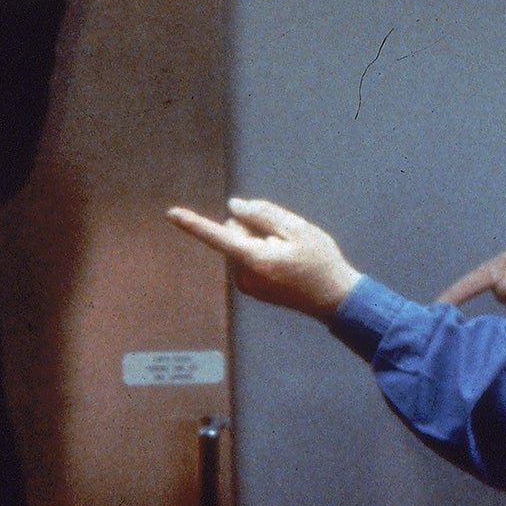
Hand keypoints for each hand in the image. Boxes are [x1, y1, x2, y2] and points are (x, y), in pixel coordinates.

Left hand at [166, 198, 362, 319]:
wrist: (334, 299)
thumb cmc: (320, 262)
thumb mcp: (298, 229)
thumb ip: (263, 214)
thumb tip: (234, 206)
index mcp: (254, 260)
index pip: (218, 237)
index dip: (193, 223)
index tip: (171, 213)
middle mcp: (244, 275)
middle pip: (234, 232)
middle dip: (253, 227)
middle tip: (286, 240)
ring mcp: (246, 284)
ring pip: (240, 244)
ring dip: (259, 241)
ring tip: (289, 253)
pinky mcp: (250, 288)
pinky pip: (247, 257)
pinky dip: (261, 253)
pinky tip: (285, 262)